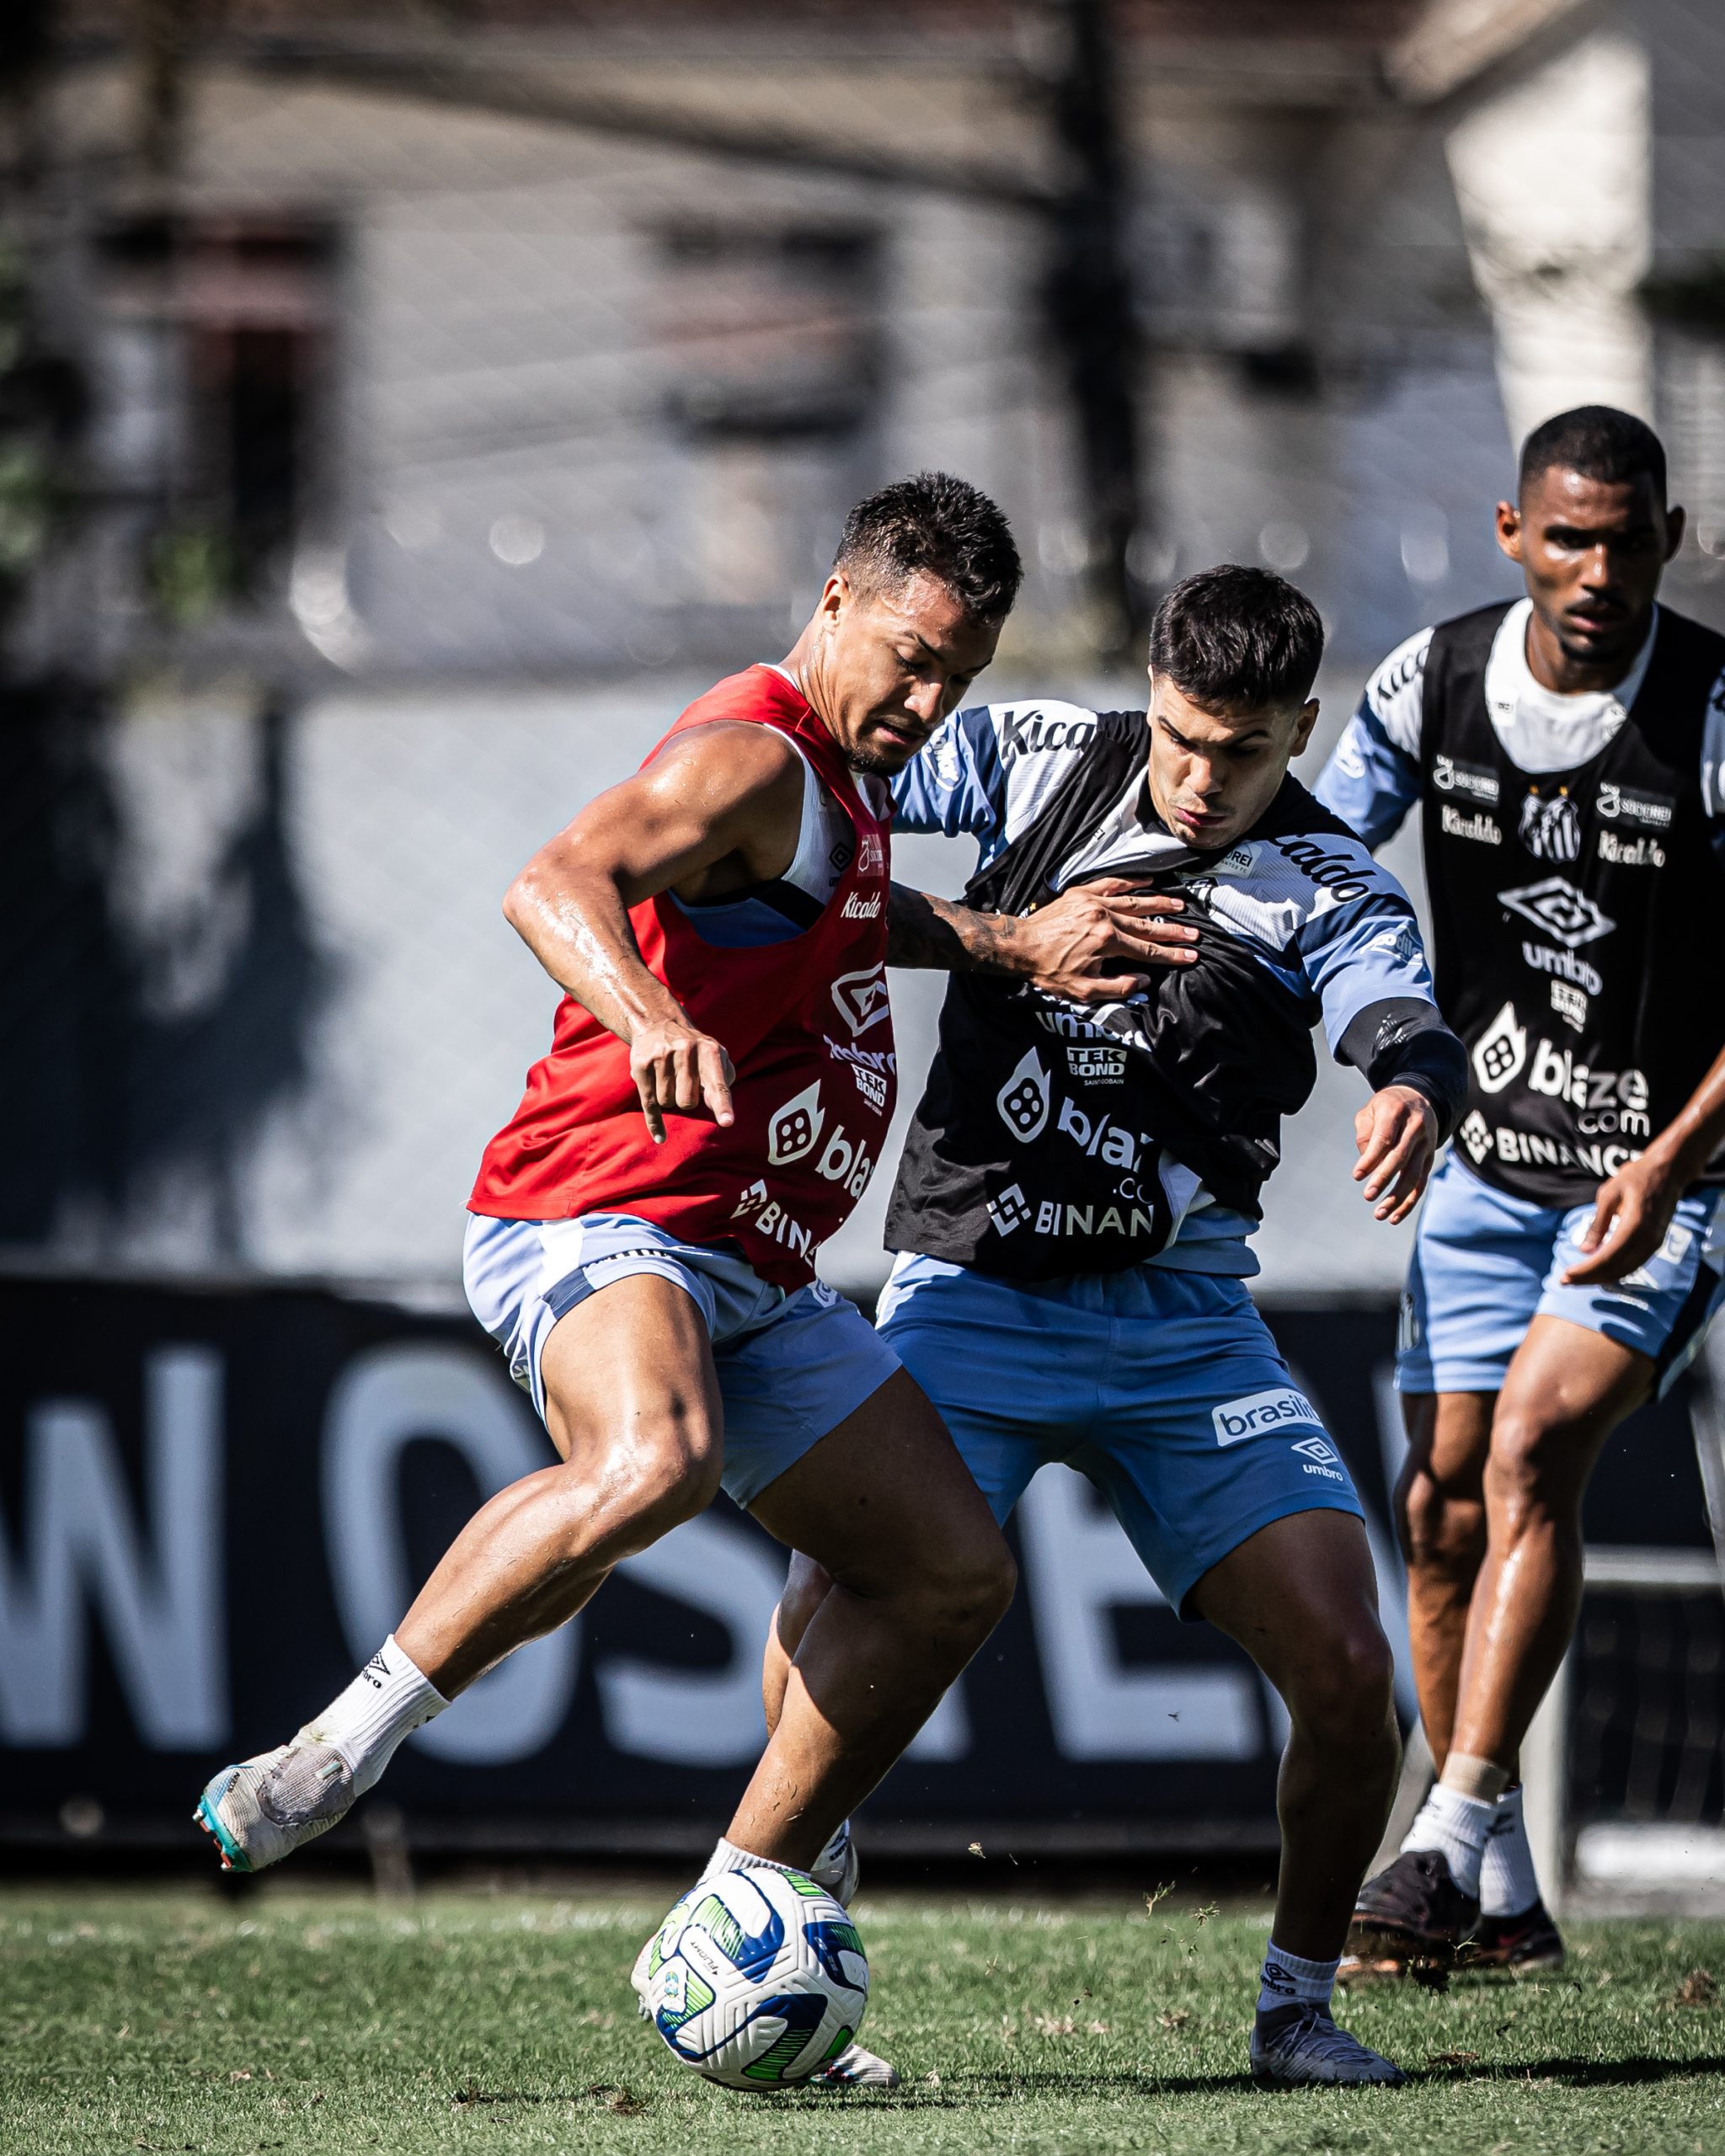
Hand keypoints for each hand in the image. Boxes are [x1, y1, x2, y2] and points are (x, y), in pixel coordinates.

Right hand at [628, 1019, 735, 1142]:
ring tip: (669, 1078)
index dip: (722, 1105)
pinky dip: (656, 1123)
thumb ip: (721, 1083)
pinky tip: (661, 1137)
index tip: (727, 1122)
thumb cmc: (695, 1050)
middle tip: (684, 1082)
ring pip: (668, 1103)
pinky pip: (650, 1104)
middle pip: (688, 1102)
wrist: (658, 1023)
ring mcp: (662, 1057)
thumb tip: (717, 1108)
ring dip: (669, 1098)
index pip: (718, 1085)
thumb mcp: (715, 1058)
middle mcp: (687, 1051)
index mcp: (710, 1051)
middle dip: (687, 1100)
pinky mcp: (641, 1065)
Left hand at [1009, 877, 1197, 1004]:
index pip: (1147, 950)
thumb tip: (1144, 980)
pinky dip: (1132, 882)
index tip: (1191, 955)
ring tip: (1179, 906)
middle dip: (1172, 930)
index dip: (1171, 954)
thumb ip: (1117, 987)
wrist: (1020, 946)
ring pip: (1134, 901)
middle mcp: (1104, 918)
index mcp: (1107, 942)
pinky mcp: (1082, 893)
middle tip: (1194, 932)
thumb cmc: (1049, 971)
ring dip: (1159, 904)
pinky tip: (1148, 881)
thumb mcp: (1083, 990)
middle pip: (1146, 925)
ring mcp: (1093, 902)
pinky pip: (1112, 884)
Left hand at [1353, 1086, 1437, 1223]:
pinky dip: (1409, 1202)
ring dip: (1397, 1197)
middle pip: (1401, 1157)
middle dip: (1384, 1178)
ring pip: (1414, 1174)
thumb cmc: (1387, 1107)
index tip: (1357, 1176)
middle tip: (1368, 1195)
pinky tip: (1395, 1217)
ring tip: (1379, 1214)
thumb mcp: (1371, 1110)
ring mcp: (1427, 1143)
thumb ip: (1365, 1133)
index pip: (1385, 1138)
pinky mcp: (1431, 1158)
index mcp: (1397, 1111)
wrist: (1419, 1097)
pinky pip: (1421, 1183)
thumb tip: (1367, 1164)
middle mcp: (1416, 1127)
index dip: (1371, 1158)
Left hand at [1561, 1149, 1681, 1284]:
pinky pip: (1633, 1264)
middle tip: (1565, 1281)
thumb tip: (1584, 1250)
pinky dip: (1614, 1271)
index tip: (1565, 1275)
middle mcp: (1648, 1240)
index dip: (1585, 1270)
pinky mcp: (1655, 1244)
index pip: (1606, 1258)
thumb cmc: (1636, 1177)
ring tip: (1578, 1279)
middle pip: (1615, 1269)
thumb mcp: (1609, 1195)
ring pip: (1625, 1270)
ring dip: (1601, 1278)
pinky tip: (1598, 1271)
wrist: (1669, 1172)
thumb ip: (1598, 1224)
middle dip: (1589, 1278)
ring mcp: (1654, 1244)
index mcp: (1635, 1226)